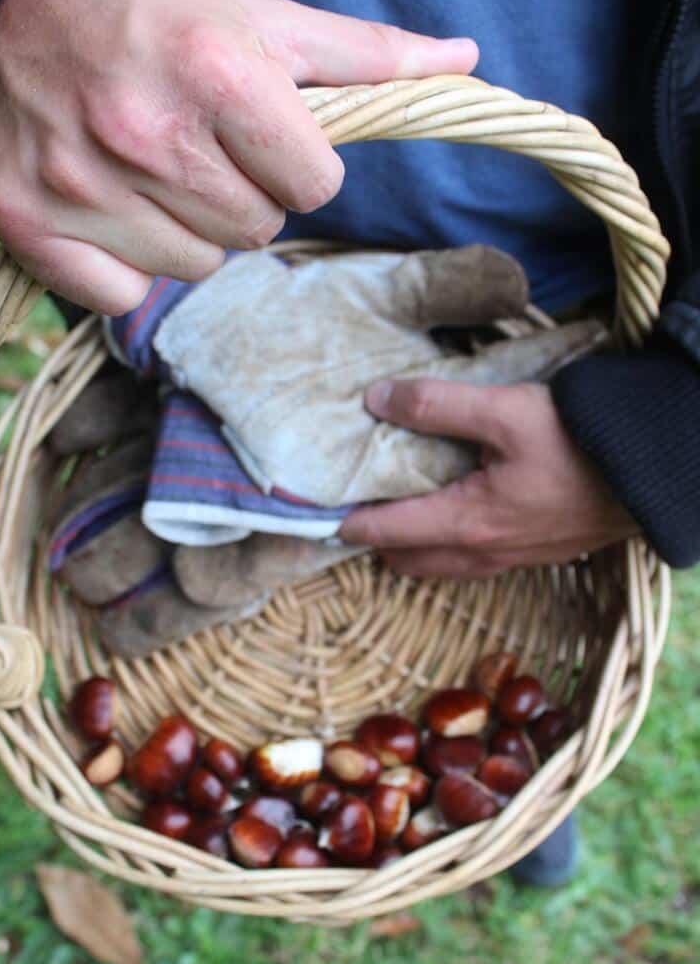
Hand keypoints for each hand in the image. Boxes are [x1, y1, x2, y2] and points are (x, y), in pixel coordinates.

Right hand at [0, 0, 477, 312]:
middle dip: (245, 195)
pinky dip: (124, 266)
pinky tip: (110, 205)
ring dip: (189, 230)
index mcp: (219, 75)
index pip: (315, 187)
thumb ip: (363, 54)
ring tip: (152, 168)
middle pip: (256, 231)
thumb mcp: (261, 13)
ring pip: (195, 267)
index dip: (300, 165)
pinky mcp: (27, 222)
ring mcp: (81, 183)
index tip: (263, 135)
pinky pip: (121, 295)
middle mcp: (146, 134)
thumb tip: (465, 61)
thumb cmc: (155, 1)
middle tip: (202, 145)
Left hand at [339, 377, 638, 578]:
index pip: (385, 531)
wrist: (652, 472)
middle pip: (406, 559)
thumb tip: (375, 399)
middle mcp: (482, 551)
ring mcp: (511, 558)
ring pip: (439, 564)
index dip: (345, 523)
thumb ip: (436, 405)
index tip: (312, 513)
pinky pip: (470, 560)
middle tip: (352, 505)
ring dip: (410, 545)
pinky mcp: (533, 552)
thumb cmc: (580, 441)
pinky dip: (443, 544)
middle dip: (374, 540)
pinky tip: (450, 511)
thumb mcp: (505, 410)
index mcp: (466, 521)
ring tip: (393, 509)